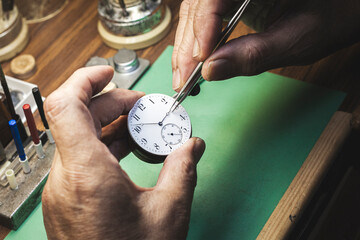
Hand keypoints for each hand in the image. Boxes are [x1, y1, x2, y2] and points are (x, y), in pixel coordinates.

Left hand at [42, 66, 205, 238]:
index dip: (84, 79)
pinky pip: (80, 158)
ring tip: (141, 130)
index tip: (108, 73)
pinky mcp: (66, 200)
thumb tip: (193, 145)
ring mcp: (62, 190)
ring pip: (78, 138)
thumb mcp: (169, 211)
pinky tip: (128, 152)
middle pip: (78, 118)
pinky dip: (103, 146)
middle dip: (112, 104)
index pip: (65, 105)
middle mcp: (65, 178)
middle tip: (143, 109)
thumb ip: (183, 168)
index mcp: (86, 173)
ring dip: (109, 126)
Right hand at [172, 0, 359, 90]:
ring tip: (182, 76)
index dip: (203, 29)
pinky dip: (197, 41)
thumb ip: (253, 55)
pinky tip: (193, 61)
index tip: (200, 62)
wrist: (346, 6)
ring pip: (196, 12)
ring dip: (186, 46)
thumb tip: (212, 71)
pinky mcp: (233, 0)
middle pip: (199, 6)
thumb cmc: (334, 15)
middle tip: (182, 79)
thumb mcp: (297, 39)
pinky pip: (205, 16)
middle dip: (188, 45)